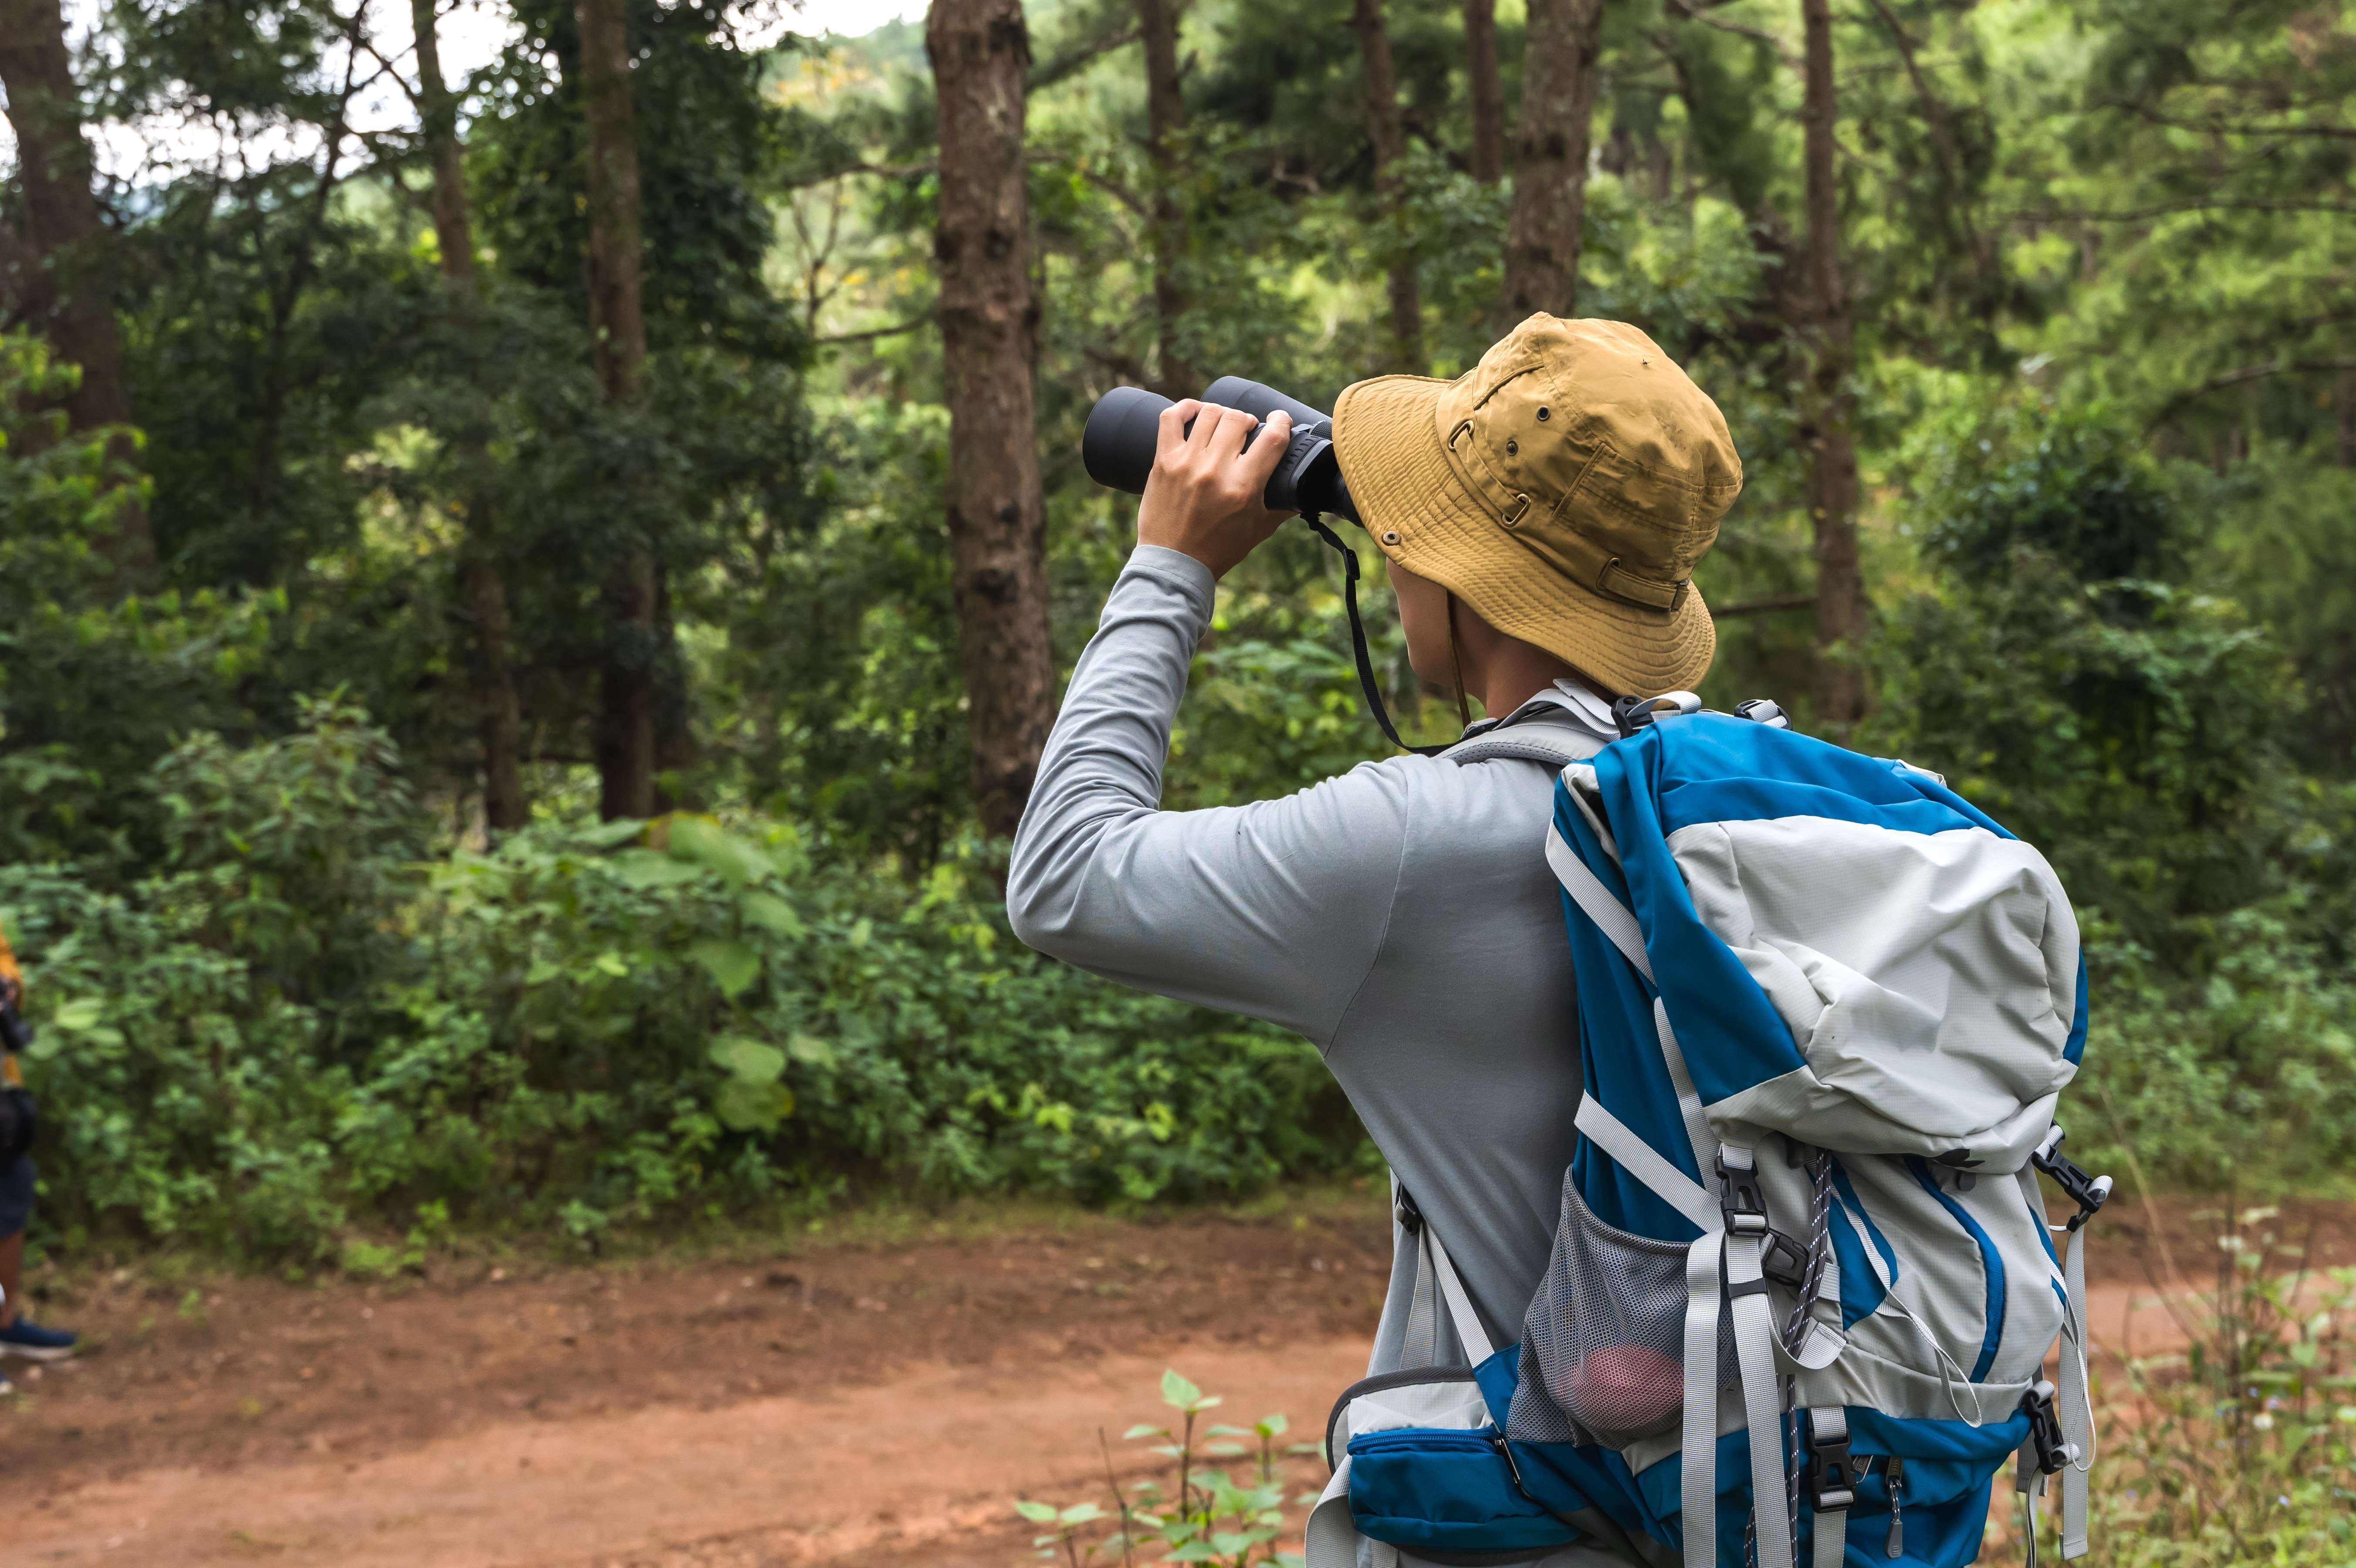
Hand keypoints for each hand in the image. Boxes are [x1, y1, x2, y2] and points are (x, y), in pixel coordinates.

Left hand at [1136, 401, 1293, 578]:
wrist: (1174, 563)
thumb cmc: (1219, 548)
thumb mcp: (1259, 529)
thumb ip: (1283, 506)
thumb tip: (1305, 489)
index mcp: (1243, 487)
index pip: (1272, 438)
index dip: (1282, 422)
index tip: (1281, 420)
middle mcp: (1214, 470)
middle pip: (1238, 418)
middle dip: (1249, 420)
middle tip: (1249, 431)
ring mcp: (1186, 462)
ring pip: (1210, 413)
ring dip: (1223, 414)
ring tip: (1225, 425)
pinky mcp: (1163, 461)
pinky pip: (1171, 417)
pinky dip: (1186, 408)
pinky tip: (1197, 413)